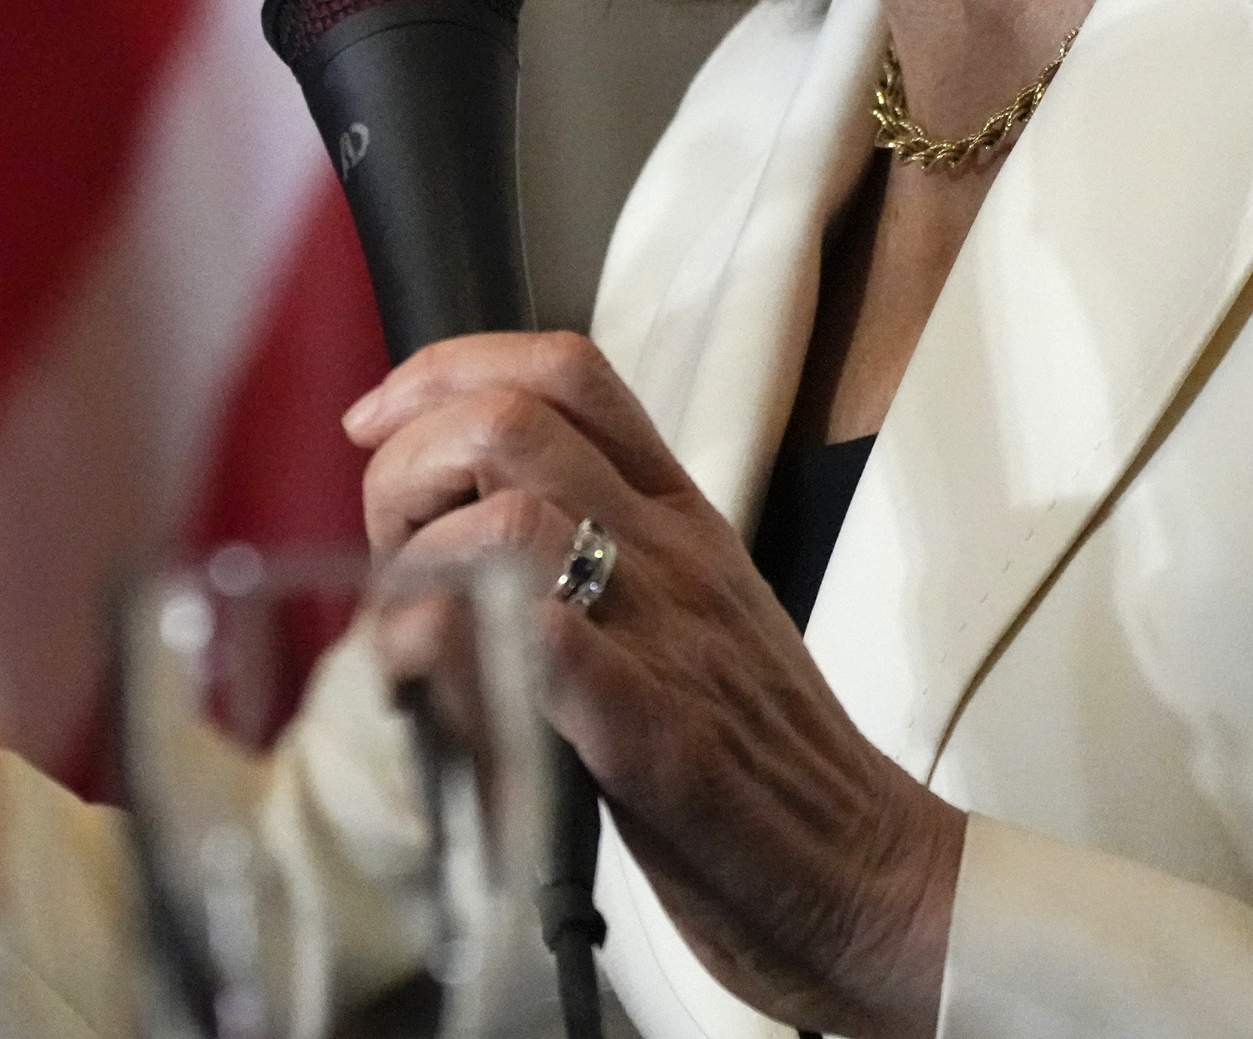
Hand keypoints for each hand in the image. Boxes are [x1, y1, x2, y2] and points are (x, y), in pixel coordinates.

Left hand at [347, 335, 964, 1038]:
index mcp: (679, 519)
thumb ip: (589, 549)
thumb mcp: (685, 612)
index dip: (448, 371)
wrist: (876, 882)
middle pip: (511, 423)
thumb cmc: (767, 760)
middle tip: (389, 546)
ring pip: (514, 517)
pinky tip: (433, 678)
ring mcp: (666, 640)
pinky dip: (467, 647)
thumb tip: (449, 525)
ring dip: (425, 557)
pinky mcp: (659, 740)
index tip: (376, 422)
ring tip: (410, 626)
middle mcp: (672, 556)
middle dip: (410, 465)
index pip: (565, 373)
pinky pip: (551, 649)